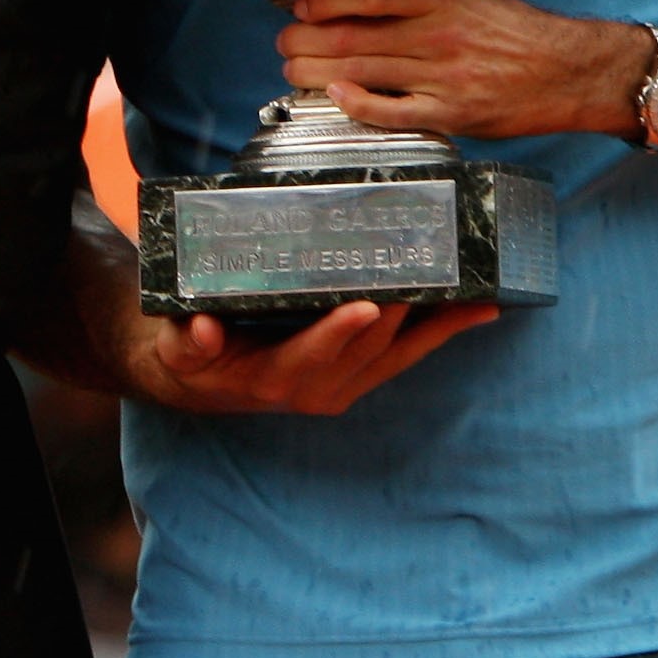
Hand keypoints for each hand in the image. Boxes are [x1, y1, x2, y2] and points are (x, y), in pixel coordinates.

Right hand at [119, 298, 496, 415]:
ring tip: (475, 292)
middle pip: (368, 348)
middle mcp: (318, 390)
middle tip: (428, 267)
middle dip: (401, 310)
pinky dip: (442, 333)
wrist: (204, 385)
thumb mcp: (178, 348)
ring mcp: (345, 386)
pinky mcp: (360, 377)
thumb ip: (188, 341)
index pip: (312, 354)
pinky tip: (479, 310)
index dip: (338, 332)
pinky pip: (407, 356)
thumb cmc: (192, 356)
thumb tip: (202, 329)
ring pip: (399, 354)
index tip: (365, 306)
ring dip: (437, 325)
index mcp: (273, 378)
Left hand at [278, 0, 645, 140]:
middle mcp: (439, 35)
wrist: (572, 72)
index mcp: (444, 0)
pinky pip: (393, 112)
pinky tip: (333, 96)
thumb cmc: (517, 34)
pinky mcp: (452, 114)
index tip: (298, 3)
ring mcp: (444, 77)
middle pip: (354, 35)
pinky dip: (357, 103)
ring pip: (363, 71)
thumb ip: (420, 0)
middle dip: (307, 39)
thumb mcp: (471, 0)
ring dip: (316, 71)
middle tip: (284, 42)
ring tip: (292, 69)